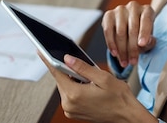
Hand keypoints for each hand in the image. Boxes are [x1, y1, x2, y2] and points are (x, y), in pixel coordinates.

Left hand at [40, 53, 155, 122]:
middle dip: (67, 69)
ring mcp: (70, 110)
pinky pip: (70, 95)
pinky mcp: (74, 112)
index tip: (40, 50)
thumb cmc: (118, 97)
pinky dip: (75, 87)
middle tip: (76, 61)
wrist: (126, 115)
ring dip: (72, 78)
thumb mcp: (102, 77)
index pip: (57, 72)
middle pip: (61, 80)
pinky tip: (86, 84)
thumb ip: (82, 67)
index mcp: (74, 94)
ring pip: (66, 86)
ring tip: (87, 76)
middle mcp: (69, 104)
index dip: (49, 59)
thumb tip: (66, 58)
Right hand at [102, 1, 155, 67]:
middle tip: (133, 62)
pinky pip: (108, 30)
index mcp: (147, 10)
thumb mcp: (149, 40)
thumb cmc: (142, 36)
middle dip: (132, 48)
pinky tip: (115, 54)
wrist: (129, 30)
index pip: (146, 20)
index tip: (142, 44)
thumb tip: (147, 42)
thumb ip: (150, 42)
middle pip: (132, 28)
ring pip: (120, 32)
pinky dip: (111, 44)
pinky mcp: (108, 14)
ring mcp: (120, 9)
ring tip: (125, 62)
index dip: (144, 32)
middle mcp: (134, 6)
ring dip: (122, 50)